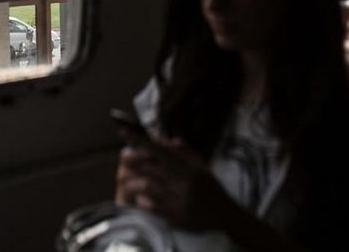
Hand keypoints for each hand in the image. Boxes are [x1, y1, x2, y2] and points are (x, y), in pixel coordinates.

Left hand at [115, 137, 230, 230]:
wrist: (224, 214)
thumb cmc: (210, 185)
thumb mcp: (200, 163)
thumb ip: (181, 149)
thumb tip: (159, 138)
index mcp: (189, 166)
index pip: (159, 150)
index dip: (140, 141)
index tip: (123, 132)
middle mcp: (184, 182)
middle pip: (151, 168)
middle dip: (134, 162)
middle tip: (124, 159)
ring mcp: (180, 200)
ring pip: (150, 187)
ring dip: (135, 182)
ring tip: (128, 181)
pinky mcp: (178, 217)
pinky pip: (154, 207)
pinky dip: (144, 202)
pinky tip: (140, 199)